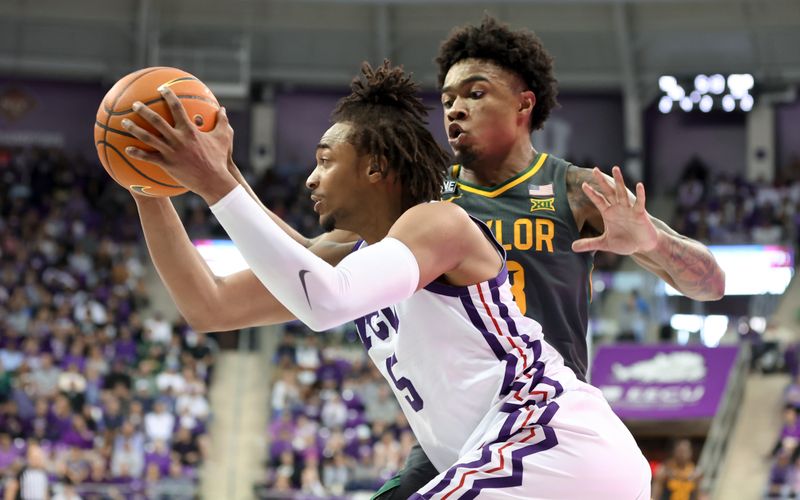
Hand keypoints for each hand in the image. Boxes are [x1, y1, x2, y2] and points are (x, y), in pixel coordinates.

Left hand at [122, 87, 237, 204]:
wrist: (213, 180)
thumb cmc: (219, 159)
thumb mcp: (224, 138)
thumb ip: (222, 122)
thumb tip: (223, 109)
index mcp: (190, 130)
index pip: (177, 108)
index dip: (169, 96)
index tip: (162, 89)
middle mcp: (178, 138)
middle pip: (156, 121)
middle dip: (144, 110)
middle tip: (134, 104)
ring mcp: (171, 151)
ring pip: (148, 138)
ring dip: (134, 129)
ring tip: (124, 122)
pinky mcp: (167, 164)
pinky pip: (148, 158)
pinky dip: (137, 153)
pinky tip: (127, 149)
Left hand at [571, 166, 658, 254]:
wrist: (643, 246)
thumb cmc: (625, 243)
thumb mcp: (605, 243)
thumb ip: (589, 243)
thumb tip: (572, 247)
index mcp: (609, 213)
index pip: (598, 201)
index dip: (591, 193)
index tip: (583, 184)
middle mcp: (618, 208)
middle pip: (608, 191)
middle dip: (602, 181)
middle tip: (594, 169)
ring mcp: (629, 209)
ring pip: (622, 192)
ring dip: (619, 181)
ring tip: (615, 168)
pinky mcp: (640, 213)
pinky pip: (639, 202)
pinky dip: (640, 194)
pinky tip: (639, 185)